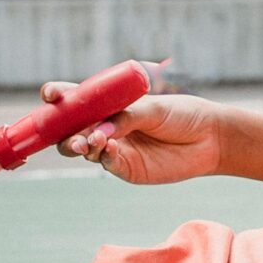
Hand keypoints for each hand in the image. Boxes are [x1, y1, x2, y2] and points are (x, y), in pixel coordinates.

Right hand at [50, 82, 222, 185]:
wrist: (210, 138)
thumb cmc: (182, 115)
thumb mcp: (153, 108)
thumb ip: (126, 116)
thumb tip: (100, 130)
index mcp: (108, 104)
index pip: (75, 98)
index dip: (58, 96)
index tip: (51, 95)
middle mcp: (104, 125)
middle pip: (69, 128)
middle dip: (63, 130)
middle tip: (73, 132)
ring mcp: (112, 147)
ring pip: (82, 148)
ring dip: (80, 144)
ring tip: (91, 141)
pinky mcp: (125, 167)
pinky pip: (105, 162)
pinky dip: (102, 155)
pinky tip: (109, 149)